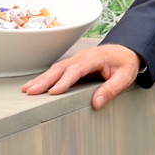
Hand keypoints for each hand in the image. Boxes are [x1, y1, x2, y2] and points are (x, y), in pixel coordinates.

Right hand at [21, 43, 140, 109]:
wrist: (127, 51)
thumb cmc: (125, 63)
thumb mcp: (124, 77)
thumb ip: (111, 89)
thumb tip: (97, 103)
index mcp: (94, 58)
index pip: (76, 69)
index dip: (64, 81)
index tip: (53, 91)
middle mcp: (82, 57)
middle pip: (61, 68)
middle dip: (45, 80)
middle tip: (31, 91)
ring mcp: (77, 59)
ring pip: (56, 68)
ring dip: (41, 79)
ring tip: (27, 89)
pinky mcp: (74, 63)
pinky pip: (58, 70)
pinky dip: (46, 77)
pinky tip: (36, 85)